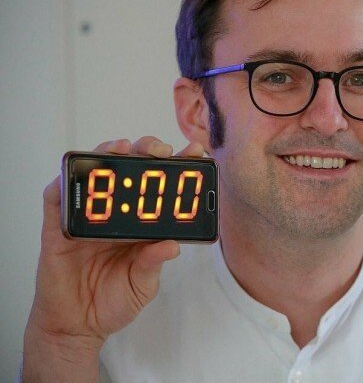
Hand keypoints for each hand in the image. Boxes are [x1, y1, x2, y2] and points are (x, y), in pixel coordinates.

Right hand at [23, 138, 204, 378]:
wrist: (77, 325)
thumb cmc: (112, 301)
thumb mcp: (142, 284)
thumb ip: (153, 263)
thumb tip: (171, 245)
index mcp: (140, 223)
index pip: (159, 187)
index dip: (178, 168)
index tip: (195, 153)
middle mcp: (115, 214)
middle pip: (129, 169)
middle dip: (146, 151)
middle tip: (160, 150)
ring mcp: (87, 217)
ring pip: (94, 172)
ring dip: (107, 154)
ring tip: (123, 148)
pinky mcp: (58, 227)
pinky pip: (56, 196)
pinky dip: (66, 181)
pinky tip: (80, 173)